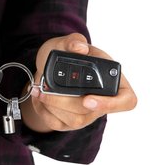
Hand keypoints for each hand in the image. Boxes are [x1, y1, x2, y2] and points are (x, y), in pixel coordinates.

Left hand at [20, 33, 136, 132]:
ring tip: (39, 91)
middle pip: (92, 112)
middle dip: (65, 101)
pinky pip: (58, 124)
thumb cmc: (64, 54)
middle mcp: (103, 100)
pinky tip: (37, 98)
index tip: (88, 99)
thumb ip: (73, 41)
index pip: (126, 100)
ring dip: (53, 106)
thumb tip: (80, 48)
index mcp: (112, 80)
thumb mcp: (67, 42)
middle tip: (46, 90)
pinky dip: (43, 111)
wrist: (47, 68)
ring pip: (75, 120)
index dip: (111, 104)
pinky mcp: (69, 122)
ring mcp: (87, 114)